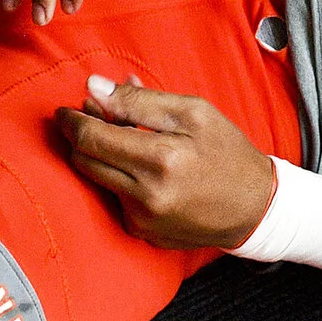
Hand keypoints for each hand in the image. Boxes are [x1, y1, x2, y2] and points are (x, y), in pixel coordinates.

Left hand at [57, 78, 276, 248]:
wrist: (255, 207)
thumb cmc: (227, 151)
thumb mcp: (193, 112)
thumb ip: (139, 101)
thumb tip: (93, 88)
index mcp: (160, 160)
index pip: (91, 139)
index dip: (72, 121)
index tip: (66, 108)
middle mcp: (146, 196)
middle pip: (84, 161)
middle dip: (79, 136)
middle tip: (87, 115)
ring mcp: (142, 220)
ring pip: (97, 180)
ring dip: (100, 155)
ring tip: (124, 135)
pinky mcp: (142, 232)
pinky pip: (116, 198)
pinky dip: (119, 177)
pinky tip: (142, 165)